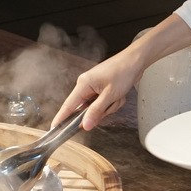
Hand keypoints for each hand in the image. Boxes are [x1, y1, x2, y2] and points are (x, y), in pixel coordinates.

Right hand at [53, 14, 190, 130]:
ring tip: (118, 95)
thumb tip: (85, 125)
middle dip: (102, 110)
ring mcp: (94, 87)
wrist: (136, 61)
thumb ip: (96, 111)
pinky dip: (113, 102)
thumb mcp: (110, 95)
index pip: (68, 105)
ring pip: (98, 108)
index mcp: (83, 84)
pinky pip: (105, 103)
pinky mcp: (102, 89)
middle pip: (87, 109)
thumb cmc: (122, 72)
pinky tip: (120, 94)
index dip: (61, 118)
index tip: (54, 129)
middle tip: (111, 103)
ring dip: (110, 106)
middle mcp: (86, 86)